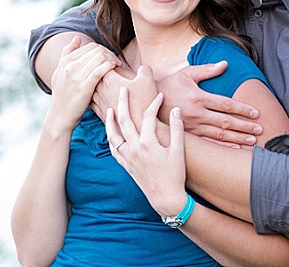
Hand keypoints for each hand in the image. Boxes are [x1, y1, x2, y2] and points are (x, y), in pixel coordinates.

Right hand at [47, 36, 116, 130]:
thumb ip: (67, 54)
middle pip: (97, 50)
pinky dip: (110, 66)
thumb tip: (76, 38)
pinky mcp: (84, 86)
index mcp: (66, 61)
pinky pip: (100, 69)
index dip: (104, 50)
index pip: (90, 46)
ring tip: (117, 65)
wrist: (59, 118)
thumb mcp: (59, 73)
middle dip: (110, 53)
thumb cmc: (63, 96)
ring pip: (99, 57)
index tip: (110, 58)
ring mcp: (76, 76)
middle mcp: (70, 66)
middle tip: (116, 61)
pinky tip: (114, 69)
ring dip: (112, 59)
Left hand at [92, 65, 157, 127]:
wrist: (140, 128)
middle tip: (111, 71)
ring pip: (92, 88)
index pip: (103, 63)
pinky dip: (96, 97)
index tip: (117, 62)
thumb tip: (141, 68)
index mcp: (109, 79)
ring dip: (97, 84)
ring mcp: (99, 103)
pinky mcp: (100, 114)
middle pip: (95, 75)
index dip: (110, 60)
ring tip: (106, 83)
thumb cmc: (144, 103)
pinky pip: (93, 102)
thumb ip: (144, 68)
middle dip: (101, 71)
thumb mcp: (148, 80)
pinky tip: (103, 97)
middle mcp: (100, 91)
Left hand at [106, 86, 188, 217]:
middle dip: (123, 103)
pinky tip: (111, 132)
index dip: (154, 104)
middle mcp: (134, 148)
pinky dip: (110, 138)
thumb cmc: (175, 175)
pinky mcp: (125, 165)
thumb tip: (176, 109)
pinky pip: (113, 148)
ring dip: (110, 120)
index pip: (148, 116)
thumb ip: (177, 128)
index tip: (160, 96)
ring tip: (110, 109)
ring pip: (113, 135)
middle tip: (122, 89)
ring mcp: (127, 157)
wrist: (165, 198)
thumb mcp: (179, 151)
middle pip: (124, 120)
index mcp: (147, 143)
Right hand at [157, 62, 262, 146]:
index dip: (242, 109)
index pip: (226, 104)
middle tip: (260, 130)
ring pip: (219, 134)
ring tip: (252, 141)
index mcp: (198, 97)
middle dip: (245, 126)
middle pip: (226, 121)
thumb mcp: (187, 73)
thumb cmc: (169, 85)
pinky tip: (234, 149)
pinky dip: (222, 147)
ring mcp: (192, 127)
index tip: (256, 113)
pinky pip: (208, 143)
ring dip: (237, 138)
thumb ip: (207, 70)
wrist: (146, 102)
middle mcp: (197, 114)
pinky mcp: (188, 135)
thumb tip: (226, 64)